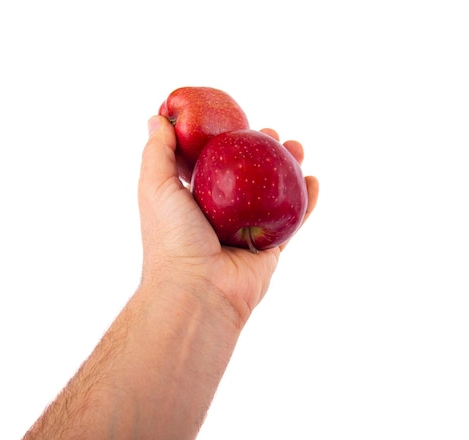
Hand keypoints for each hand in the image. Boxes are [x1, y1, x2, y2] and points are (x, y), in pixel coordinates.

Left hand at [138, 116, 318, 324]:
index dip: (226, 142)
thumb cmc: (172, 238)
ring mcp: (246, 232)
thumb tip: (156, 119)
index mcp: (193, 202)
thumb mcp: (155, 187)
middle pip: (247, 177)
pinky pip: (292, 222)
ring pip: (273, 196)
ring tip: (295, 147)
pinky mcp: (269, 249)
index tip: (237, 122)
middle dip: (260, 152)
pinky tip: (313, 181)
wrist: (197, 290)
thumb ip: (157, 152)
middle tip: (270, 132)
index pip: (212, 164)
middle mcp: (220, 216)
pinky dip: (306, 202)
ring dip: (287, 170)